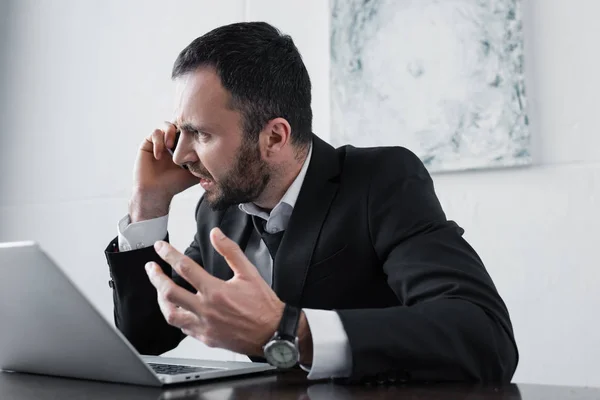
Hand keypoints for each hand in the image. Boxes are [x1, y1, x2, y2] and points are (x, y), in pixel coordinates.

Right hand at [130, 122, 197, 221]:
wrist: (157, 193)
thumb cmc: (175, 184)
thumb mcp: (195, 172)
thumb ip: (205, 163)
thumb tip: (223, 159)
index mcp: (183, 146)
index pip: (189, 129)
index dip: (193, 129)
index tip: (198, 134)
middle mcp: (171, 141)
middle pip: (178, 122)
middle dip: (182, 126)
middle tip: (185, 135)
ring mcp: (160, 142)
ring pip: (166, 124)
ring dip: (170, 132)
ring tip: (171, 145)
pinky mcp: (148, 144)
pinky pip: (154, 133)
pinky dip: (158, 141)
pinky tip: (160, 155)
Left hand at [145, 228, 284, 355]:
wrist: (273, 333)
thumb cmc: (263, 305)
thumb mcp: (249, 272)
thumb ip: (230, 251)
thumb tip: (216, 235)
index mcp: (216, 291)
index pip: (184, 268)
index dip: (169, 254)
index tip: (160, 248)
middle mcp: (206, 310)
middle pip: (169, 292)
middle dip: (156, 277)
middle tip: (151, 268)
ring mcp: (204, 326)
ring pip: (171, 314)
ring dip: (162, 300)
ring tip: (160, 289)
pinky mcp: (206, 338)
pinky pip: (183, 328)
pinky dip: (177, 316)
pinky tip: (178, 308)